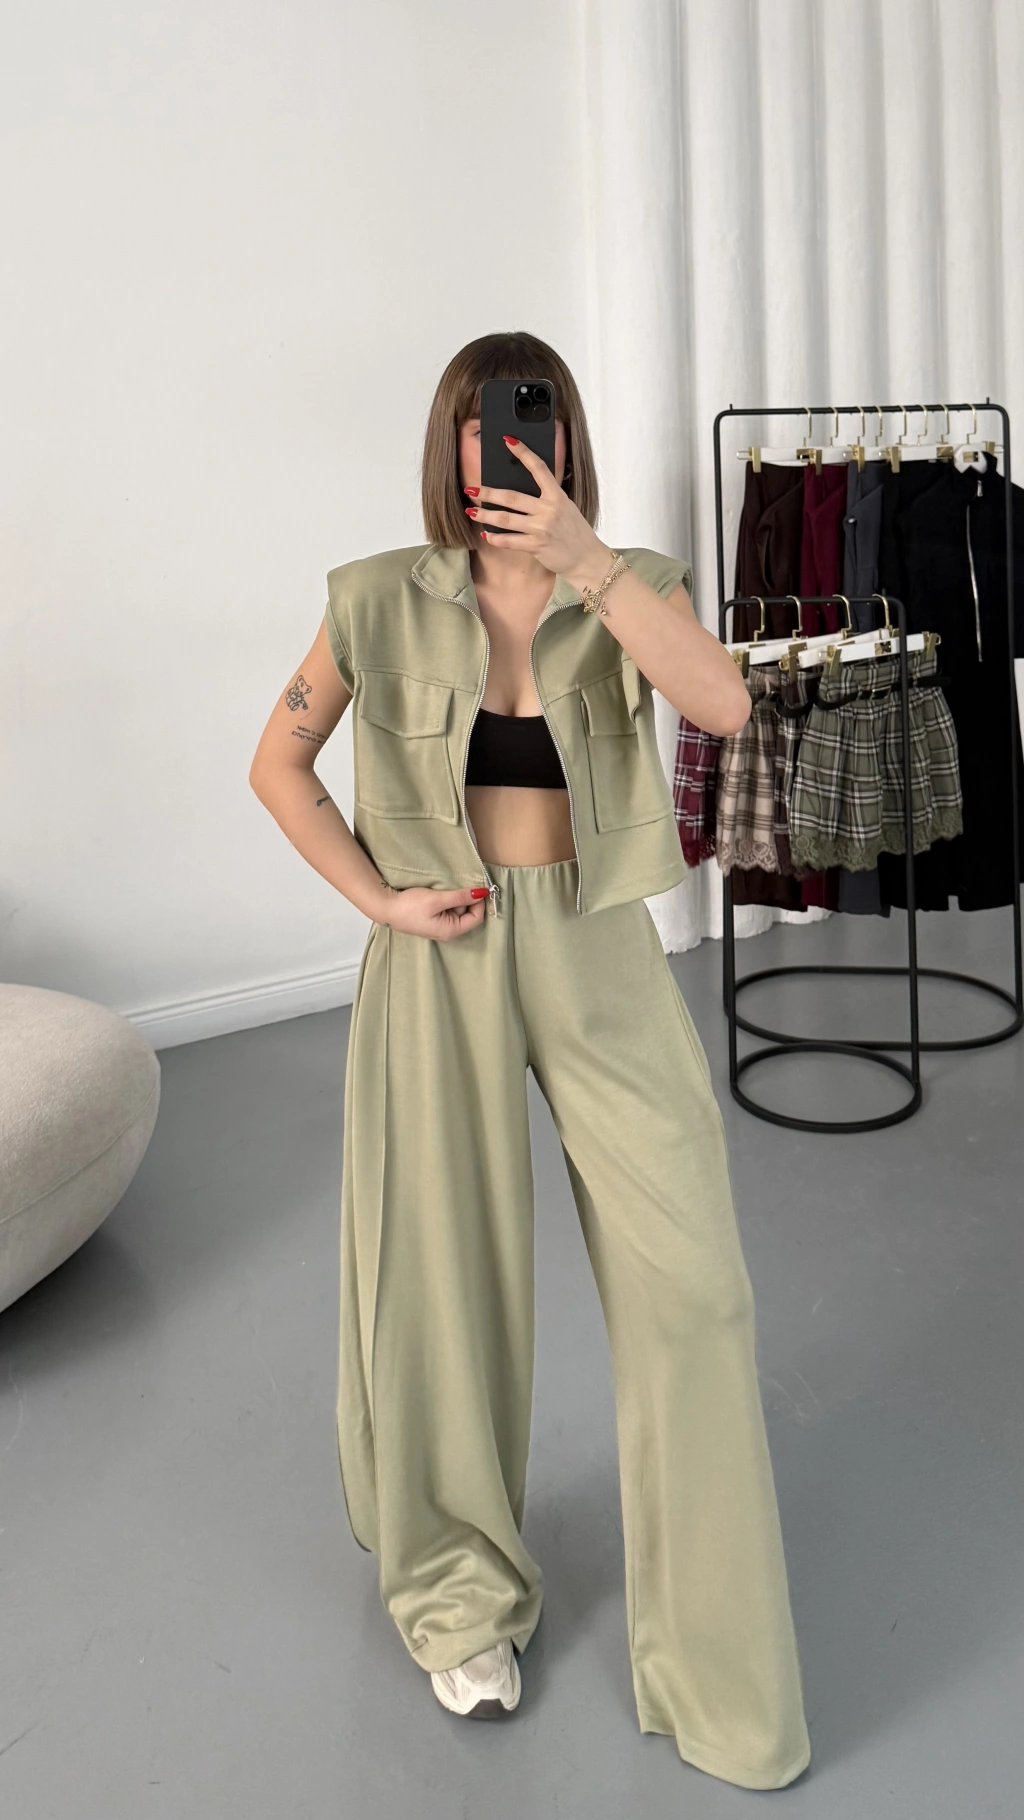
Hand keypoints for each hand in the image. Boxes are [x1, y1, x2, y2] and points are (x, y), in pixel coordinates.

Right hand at [375, 883, 490, 940]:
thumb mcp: (438, 899)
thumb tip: (482, 893)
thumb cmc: (410, 906)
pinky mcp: (434, 920)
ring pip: (457, 910)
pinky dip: (447, 900)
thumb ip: (461, 897)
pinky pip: (447, 909)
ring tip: (443, 889)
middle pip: (468, 914)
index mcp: (452, 931)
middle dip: (465, 899)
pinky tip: (439, 894)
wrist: (386, 908)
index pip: (477, 917)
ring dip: (455, 898)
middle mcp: (448, 932)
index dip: (479, 902)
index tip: (476, 887)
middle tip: (456, 886)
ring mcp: (440, 926)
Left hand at [466, 437, 610, 584]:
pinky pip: (509, 541)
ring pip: (505, 519)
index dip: (523, 452)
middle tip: (471, 490)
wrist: (587, 558)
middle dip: (488, 493)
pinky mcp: (536, 546)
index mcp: (557, 495)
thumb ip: (547, 498)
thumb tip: (520, 492)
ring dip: (485, 516)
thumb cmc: (575, 532)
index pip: (538, 468)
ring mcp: (541, 528)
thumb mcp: (565, 507)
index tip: (508, 440)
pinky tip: (486, 534)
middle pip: (511, 497)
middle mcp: (548, 509)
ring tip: (471, 512)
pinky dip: (495, 538)